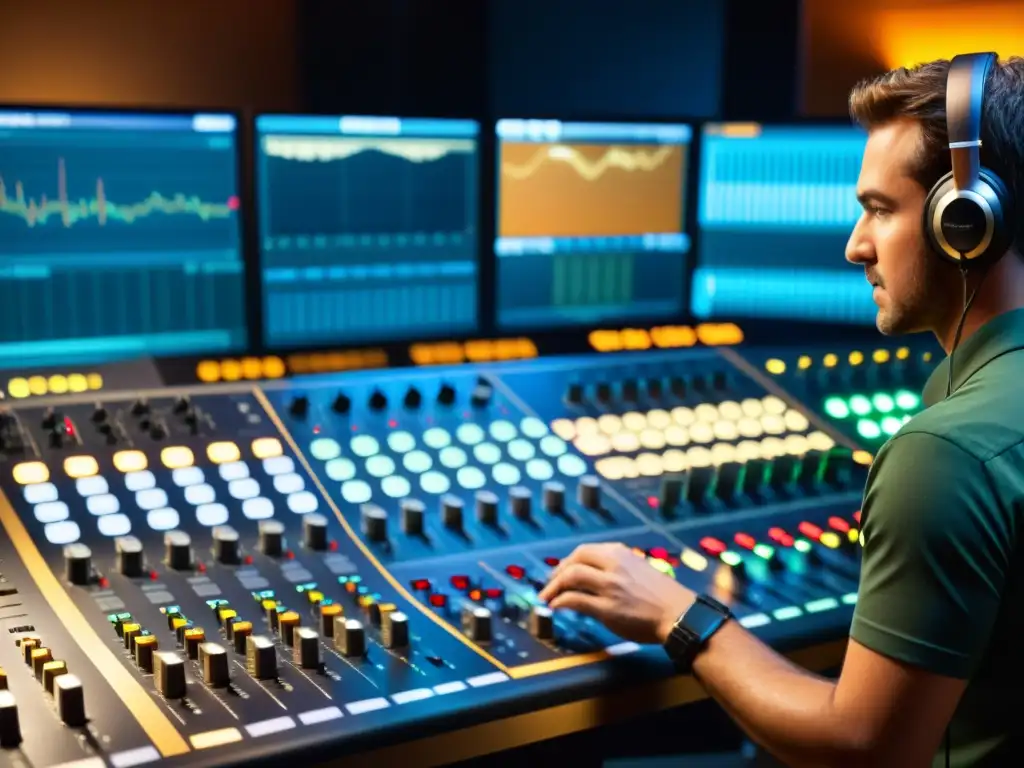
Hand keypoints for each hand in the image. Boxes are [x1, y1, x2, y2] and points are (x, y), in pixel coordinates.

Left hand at [537, 542, 695, 644]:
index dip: (568, 560)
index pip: (585, 550)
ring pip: (572, 577)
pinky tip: (556, 607)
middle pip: (574, 560)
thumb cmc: (664, 596)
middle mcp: (614, 565)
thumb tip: (595, 575)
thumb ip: (618, 568)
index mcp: (621, 554)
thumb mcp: (640, 569)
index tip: (560, 570)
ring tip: (547, 597)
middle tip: (549, 584)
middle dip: (557, 572)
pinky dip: (561, 602)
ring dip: (554, 587)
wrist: (680, 615)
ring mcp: (610, 586)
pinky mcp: (608, 608)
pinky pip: (576, 600)